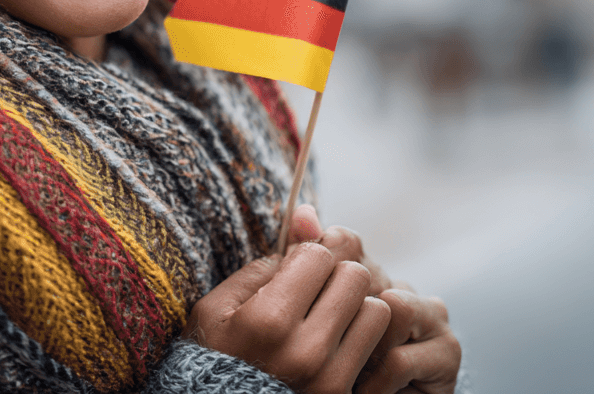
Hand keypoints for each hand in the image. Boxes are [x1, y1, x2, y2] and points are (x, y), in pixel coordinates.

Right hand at [183, 238, 390, 392]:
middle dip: (337, 275)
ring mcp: (330, 378)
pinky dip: (363, 336)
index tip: (294, 272)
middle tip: (316, 290)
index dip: (307, 256)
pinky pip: (379, 345)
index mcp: (268, 320)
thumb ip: (263, 264)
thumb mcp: (218, 307)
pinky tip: (339, 341)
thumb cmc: (214, 357)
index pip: (320, 255)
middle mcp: (305, 350)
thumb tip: (308, 215)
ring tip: (330, 316)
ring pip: (377, 310)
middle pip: (355, 277)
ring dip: (356, 306)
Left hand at [284, 206, 460, 393]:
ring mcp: (431, 316)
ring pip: (391, 307)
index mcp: (368, 272)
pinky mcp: (447, 352)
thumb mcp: (305, 314)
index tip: (296, 302)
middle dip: (341, 315)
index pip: (345, 241)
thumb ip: (302, 265)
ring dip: (361, 348)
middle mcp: (403, 286)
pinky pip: (398, 358)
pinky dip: (372, 383)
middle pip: (367, 274)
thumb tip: (303, 213)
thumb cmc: (332, 366)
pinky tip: (362, 391)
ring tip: (348, 370)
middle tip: (322, 344)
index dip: (320, 267)